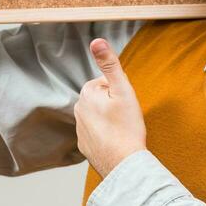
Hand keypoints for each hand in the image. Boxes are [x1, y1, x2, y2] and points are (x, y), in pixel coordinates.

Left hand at [74, 38, 147, 177]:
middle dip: (114, 105)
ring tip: (123, 131)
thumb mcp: (122, 90)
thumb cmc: (126, 127)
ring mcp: (80, 130)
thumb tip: (96, 41)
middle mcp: (78, 111)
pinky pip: (98, 134)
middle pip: (102, 100)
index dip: (120, 92)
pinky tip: (117, 142)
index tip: (126, 105)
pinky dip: (107, 136)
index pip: (106, 83)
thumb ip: (110, 64)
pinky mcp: (85, 146)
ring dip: (111, 120)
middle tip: (127, 118)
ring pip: (100, 117)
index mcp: (86, 94)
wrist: (123, 164)